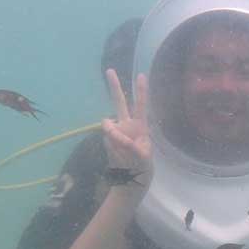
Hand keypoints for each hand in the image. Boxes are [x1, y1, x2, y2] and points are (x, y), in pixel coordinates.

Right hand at [102, 69, 152, 187]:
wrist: (131, 178)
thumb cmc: (142, 165)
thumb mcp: (141, 156)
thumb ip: (127, 142)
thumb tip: (107, 127)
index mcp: (140, 126)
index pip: (140, 106)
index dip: (141, 91)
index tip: (142, 75)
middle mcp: (126, 125)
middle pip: (119, 102)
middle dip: (114, 86)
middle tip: (110, 70)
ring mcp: (116, 131)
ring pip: (108, 126)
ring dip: (114, 136)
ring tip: (123, 151)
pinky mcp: (107, 139)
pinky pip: (107, 139)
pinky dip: (112, 147)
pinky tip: (118, 154)